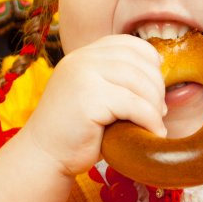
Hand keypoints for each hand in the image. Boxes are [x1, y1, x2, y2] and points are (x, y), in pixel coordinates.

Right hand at [12, 34, 165, 178]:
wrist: (43, 157)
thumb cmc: (73, 133)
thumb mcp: (93, 96)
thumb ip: (115, 81)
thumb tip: (159, 78)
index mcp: (82, 56)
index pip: (127, 44)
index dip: (150, 61)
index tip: (156, 86)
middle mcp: (80, 60)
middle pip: (137, 61)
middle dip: (156, 86)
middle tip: (159, 111)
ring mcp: (82, 76)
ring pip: (138, 81)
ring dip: (155, 105)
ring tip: (156, 123)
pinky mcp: (88, 98)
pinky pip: (133, 103)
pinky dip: (149, 119)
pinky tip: (153, 133)